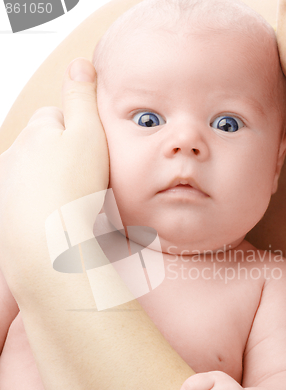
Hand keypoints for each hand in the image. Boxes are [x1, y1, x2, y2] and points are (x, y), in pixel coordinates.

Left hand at [0, 58, 108, 283]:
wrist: (47, 245)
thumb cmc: (72, 189)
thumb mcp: (88, 134)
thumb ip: (83, 98)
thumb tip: (79, 64)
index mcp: (35, 134)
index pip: (56, 118)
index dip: (79, 133)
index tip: (92, 154)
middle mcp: (15, 156)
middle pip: (45, 147)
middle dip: (65, 158)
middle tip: (88, 180)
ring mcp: (8, 187)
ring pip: (37, 176)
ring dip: (54, 183)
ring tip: (76, 203)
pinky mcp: (8, 215)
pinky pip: (30, 202)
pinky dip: (44, 207)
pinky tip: (60, 219)